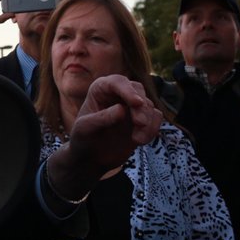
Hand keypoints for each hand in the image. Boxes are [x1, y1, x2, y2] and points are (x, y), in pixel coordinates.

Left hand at [48, 76, 162, 197]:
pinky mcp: (143, 119)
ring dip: (147, 122)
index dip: (128, 91)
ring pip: (149, 105)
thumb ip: (101, 119)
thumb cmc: (83, 139)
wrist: (91, 157)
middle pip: (138, 91)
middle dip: (141, 108)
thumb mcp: (85, 129)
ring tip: (137, 140)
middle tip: (140, 124)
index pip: (117, 82)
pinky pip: (156, 117)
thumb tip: (122, 109)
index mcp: (101, 88)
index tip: (137, 103)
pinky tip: (141, 141)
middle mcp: (119, 93)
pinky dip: (152, 129)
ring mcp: (132, 106)